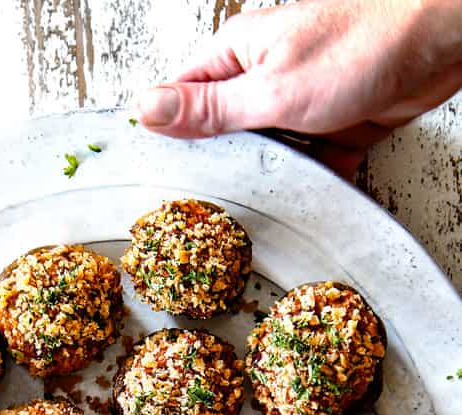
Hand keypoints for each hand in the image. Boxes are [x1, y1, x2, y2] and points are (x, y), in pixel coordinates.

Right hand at [137, 0, 461, 177]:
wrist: (437, 41)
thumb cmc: (360, 44)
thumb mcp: (268, 89)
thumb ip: (209, 108)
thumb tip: (148, 110)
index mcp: (239, 55)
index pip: (183, 96)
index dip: (168, 135)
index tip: (159, 174)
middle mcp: (267, 75)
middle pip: (226, 131)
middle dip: (223, 165)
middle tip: (210, 203)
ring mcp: (303, 100)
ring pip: (270, 151)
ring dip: (270, 176)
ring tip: (260, 206)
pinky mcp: (337, 123)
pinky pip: (314, 162)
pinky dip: (313, 180)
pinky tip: (308, 197)